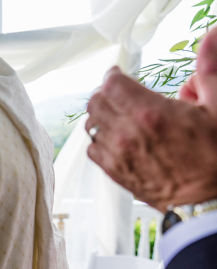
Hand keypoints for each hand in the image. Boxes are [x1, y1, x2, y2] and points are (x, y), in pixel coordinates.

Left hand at [86, 28, 216, 211]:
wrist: (205, 202)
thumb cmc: (215, 158)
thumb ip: (208, 73)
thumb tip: (210, 40)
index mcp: (150, 113)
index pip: (111, 84)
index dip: (112, 75)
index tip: (118, 74)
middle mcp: (126, 133)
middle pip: (96, 102)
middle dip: (105, 93)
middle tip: (118, 93)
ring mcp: (117, 154)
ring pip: (91, 125)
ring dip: (101, 116)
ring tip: (117, 115)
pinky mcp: (113, 172)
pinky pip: (92, 149)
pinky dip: (99, 139)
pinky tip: (116, 138)